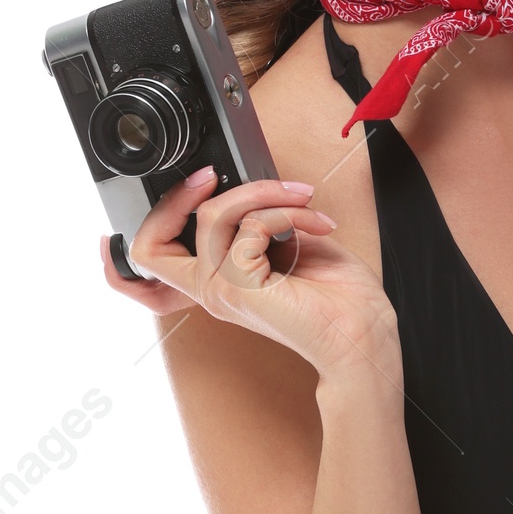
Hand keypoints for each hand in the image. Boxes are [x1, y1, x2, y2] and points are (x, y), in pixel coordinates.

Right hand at [116, 167, 400, 382]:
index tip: (192, 186)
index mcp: (217, 282)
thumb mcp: (288, 246)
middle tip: (216, 176)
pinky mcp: (241, 286)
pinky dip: (288, 212)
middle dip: (178, 196)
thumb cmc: (338, 299)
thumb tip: (247, 187)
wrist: (364, 336)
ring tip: (303, 200)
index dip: (148, 224)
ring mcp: (221, 290)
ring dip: (265, 193)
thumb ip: (257, 222)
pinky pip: (251, 224)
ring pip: (213, 215)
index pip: (149, 262)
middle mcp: (211, 290)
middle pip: (148, 243)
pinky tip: (316, 224)